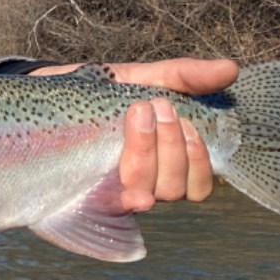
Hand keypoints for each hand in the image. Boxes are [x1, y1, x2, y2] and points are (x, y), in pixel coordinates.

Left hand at [31, 58, 238, 211]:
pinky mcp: (89, 195)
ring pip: (152, 194)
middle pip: (176, 188)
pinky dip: (133, 200)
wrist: (48, 93)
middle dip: (172, 147)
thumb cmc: (102, 90)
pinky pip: (117, 210)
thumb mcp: (144, 77)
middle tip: (154, 106)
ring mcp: (118, 190)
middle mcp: (147, 182)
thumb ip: (185, 76)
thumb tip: (231, 69)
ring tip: (137, 113)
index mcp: (166, 161)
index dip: (199, 160)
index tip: (182, 118)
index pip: (200, 184)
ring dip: (150, 155)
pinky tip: (135, 192)